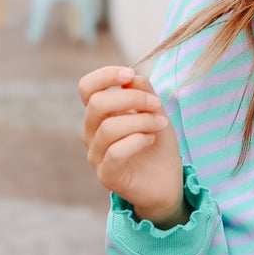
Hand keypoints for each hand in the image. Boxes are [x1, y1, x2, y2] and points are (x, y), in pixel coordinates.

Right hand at [78, 65, 187, 226]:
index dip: (105, 75)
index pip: (86, 87)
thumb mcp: (155, 111)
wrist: (167, 180)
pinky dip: (137, 140)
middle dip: (132, 98)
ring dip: (141, 121)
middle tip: (156, 104)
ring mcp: (96, 156)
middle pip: (96, 104)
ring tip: (161, 124)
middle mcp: (92, 133)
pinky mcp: (107, 175)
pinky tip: (150, 140)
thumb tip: (132, 76)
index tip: (130, 74)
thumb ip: (143, 91)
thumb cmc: (157, 143)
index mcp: (100, 114)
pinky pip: (115, 152)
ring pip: (108, 128)